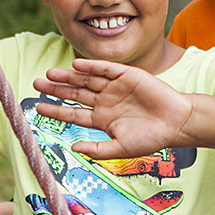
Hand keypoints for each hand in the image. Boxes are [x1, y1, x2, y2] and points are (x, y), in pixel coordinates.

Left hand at [31, 59, 191, 159]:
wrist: (177, 123)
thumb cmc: (152, 139)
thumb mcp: (121, 148)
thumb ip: (97, 149)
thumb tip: (73, 147)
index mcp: (103, 120)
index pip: (74, 113)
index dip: (57, 111)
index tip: (39, 108)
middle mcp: (106, 102)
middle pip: (75, 93)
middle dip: (56, 89)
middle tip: (36, 84)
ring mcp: (116, 88)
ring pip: (86, 80)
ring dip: (68, 76)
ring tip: (49, 74)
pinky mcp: (127, 75)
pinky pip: (105, 69)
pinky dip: (90, 66)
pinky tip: (75, 65)